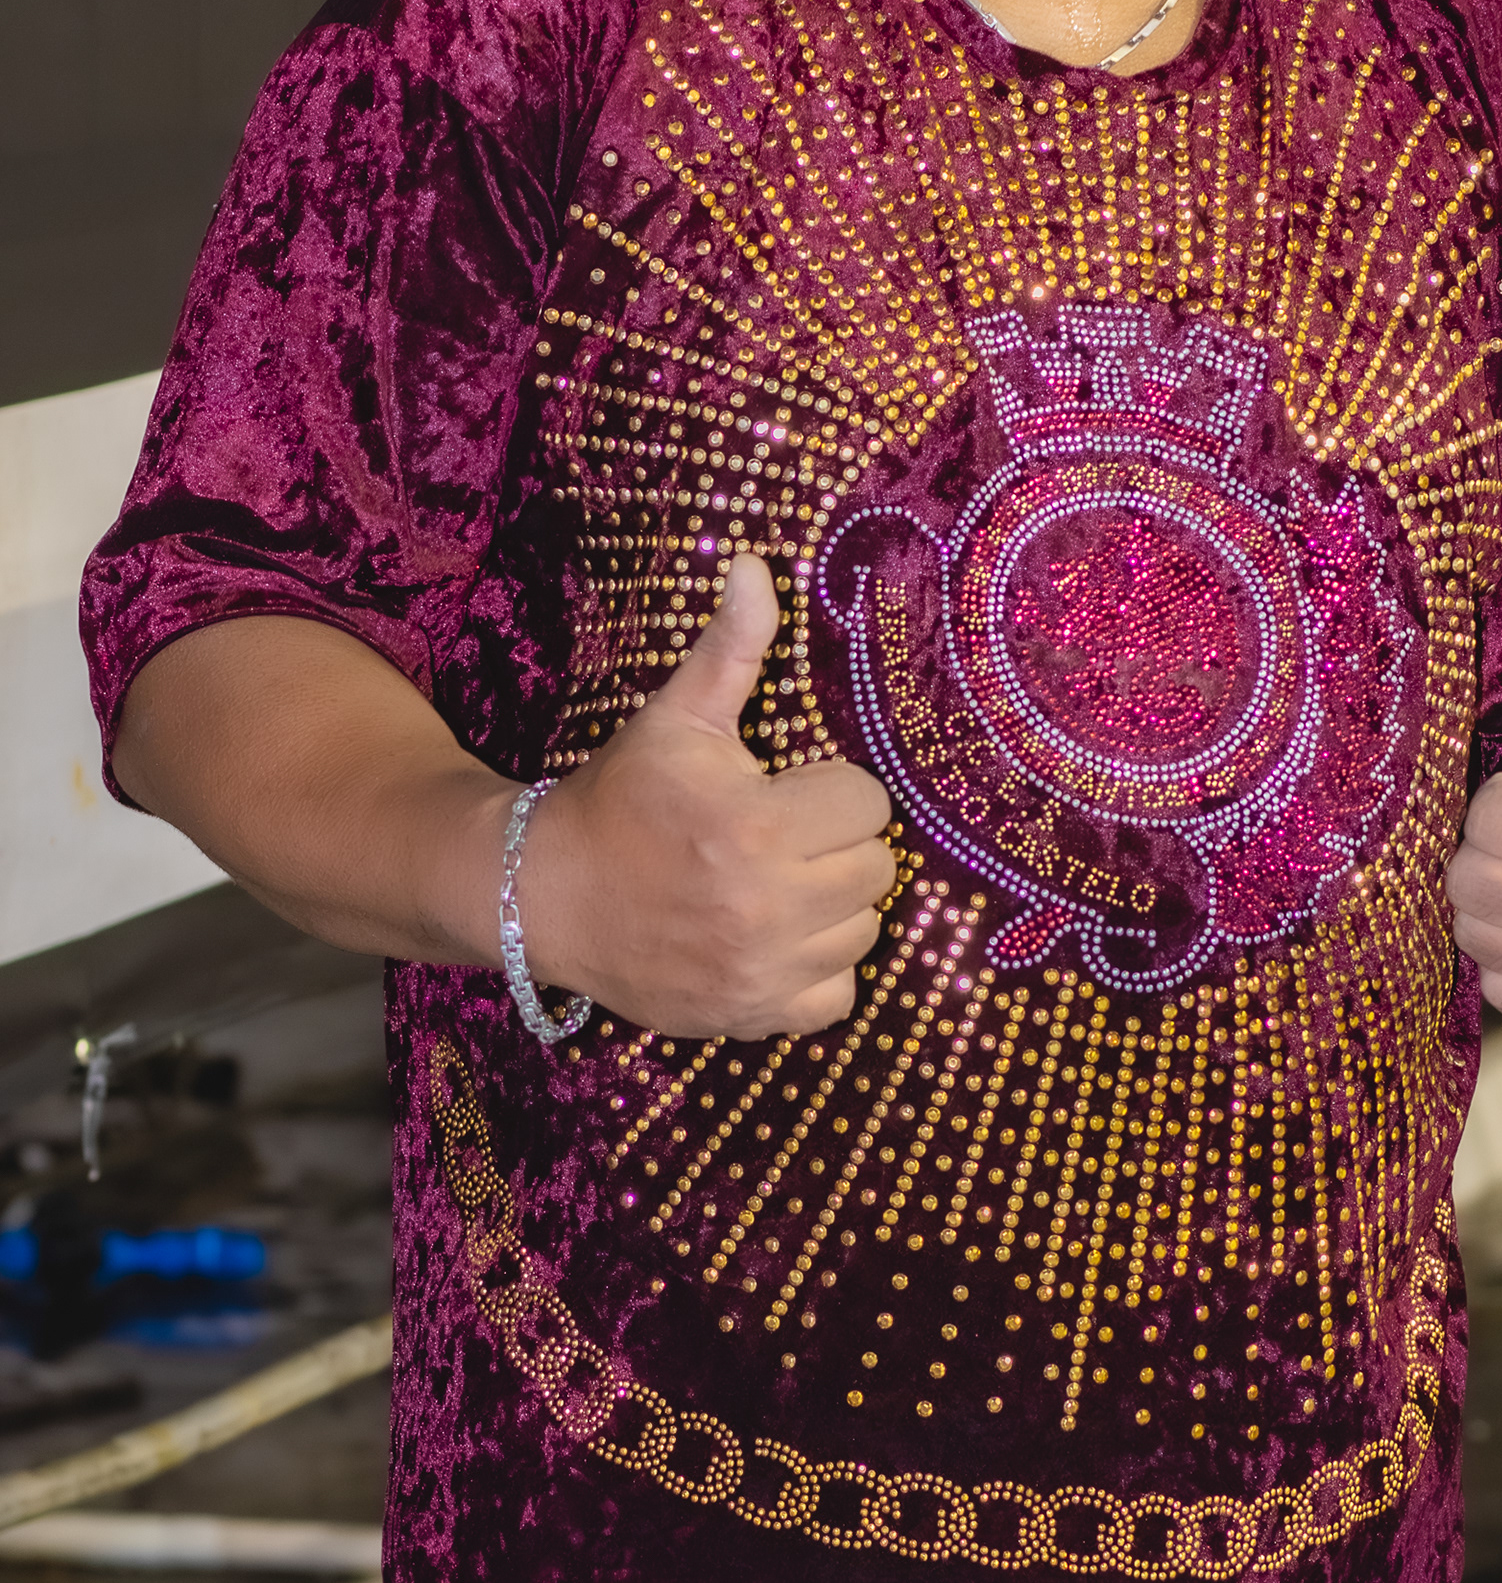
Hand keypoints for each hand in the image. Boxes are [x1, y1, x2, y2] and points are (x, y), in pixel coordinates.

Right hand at [517, 555, 894, 1039]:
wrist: (544, 895)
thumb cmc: (619, 799)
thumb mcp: (675, 719)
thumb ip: (730, 649)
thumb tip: (755, 565)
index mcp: (754, 826)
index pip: (868, 803)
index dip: (830, 790)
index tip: (785, 790)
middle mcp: (765, 907)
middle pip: (876, 868)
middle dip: (837, 844)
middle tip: (784, 836)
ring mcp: (760, 971)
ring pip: (863, 931)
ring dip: (833, 907)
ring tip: (777, 884)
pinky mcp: (750, 1016)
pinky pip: (837, 997)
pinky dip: (818, 973)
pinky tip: (776, 940)